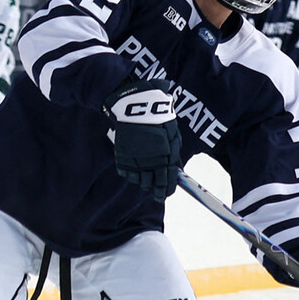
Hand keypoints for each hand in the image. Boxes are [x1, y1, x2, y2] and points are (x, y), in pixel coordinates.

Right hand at [105, 84, 180, 200]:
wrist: (137, 105)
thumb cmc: (159, 118)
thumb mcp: (173, 135)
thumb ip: (174, 154)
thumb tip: (176, 169)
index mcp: (166, 157)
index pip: (167, 181)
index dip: (167, 190)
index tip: (165, 194)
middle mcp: (150, 161)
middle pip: (152, 184)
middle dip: (155, 189)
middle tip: (156, 191)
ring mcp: (135, 159)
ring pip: (138, 181)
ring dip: (142, 182)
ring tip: (145, 179)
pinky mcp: (122, 156)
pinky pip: (125, 172)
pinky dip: (130, 173)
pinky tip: (134, 169)